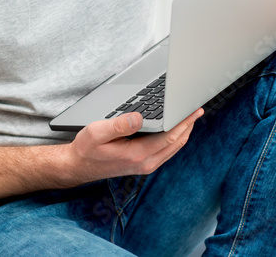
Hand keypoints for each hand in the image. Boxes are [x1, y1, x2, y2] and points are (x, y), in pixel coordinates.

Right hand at [65, 108, 203, 184]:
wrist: (78, 167)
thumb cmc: (86, 149)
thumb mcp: (97, 132)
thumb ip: (119, 125)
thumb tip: (139, 117)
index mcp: (138, 154)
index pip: (170, 137)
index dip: (184, 122)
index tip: (193, 110)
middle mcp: (145, 163)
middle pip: (176, 143)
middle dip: (188, 125)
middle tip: (197, 109)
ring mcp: (145, 165)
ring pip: (173, 149)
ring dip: (183, 132)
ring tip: (189, 117)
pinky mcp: (143, 164)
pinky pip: (166, 151)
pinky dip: (174, 139)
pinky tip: (174, 130)